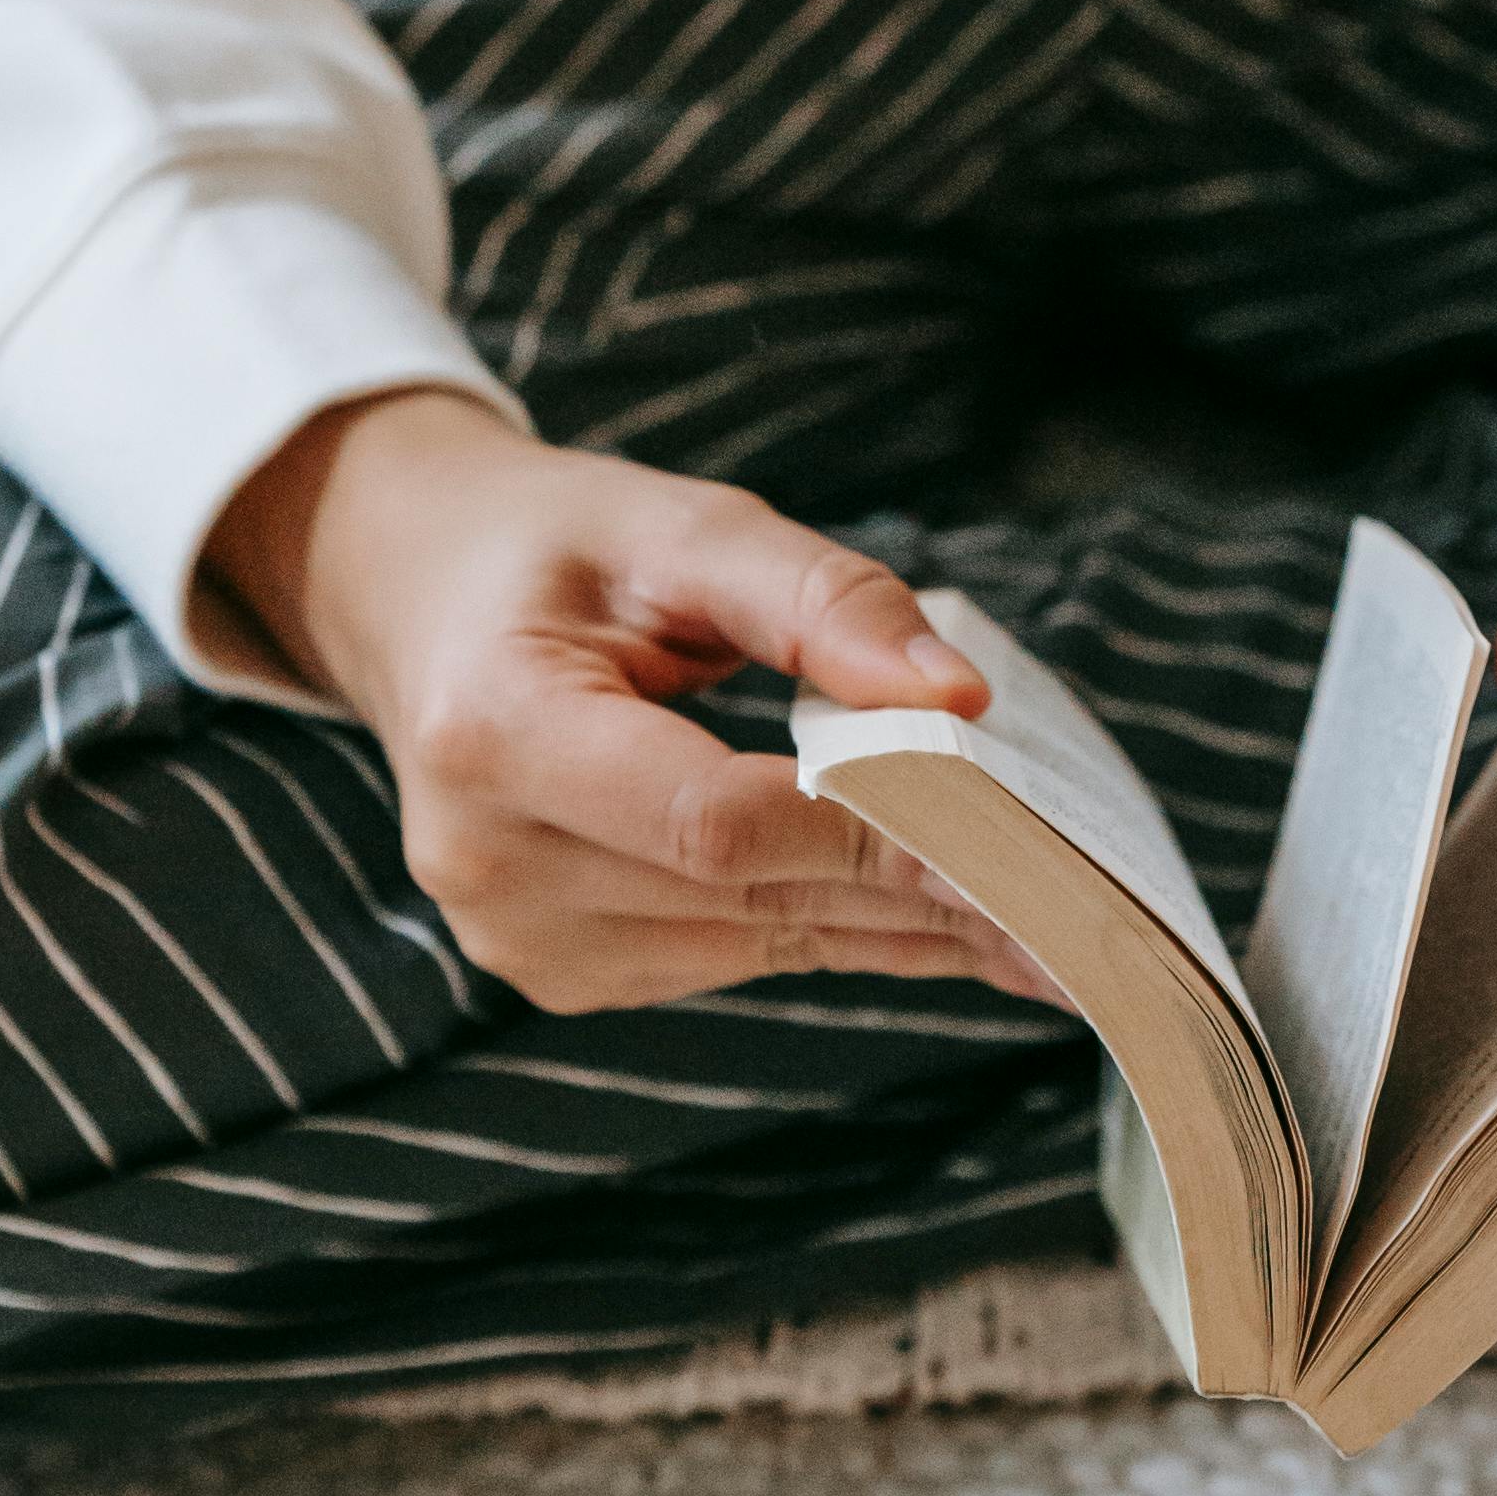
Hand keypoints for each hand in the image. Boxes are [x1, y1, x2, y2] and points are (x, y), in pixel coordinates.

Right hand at [203, 389, 1069, 1018]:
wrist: (416, 600)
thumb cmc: (555, 547)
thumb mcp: (682, 524)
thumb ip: (822, 600)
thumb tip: (959, 699)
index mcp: (494, 731)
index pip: (714, 815)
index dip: (866, 824)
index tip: (1006, 822)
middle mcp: (487, 859)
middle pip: (748, 894)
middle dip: (922, 888)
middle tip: (1079, 899)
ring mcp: (515, 935)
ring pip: (755, 945)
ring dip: (900, 928)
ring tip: (1043, 920)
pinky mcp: (558, 971)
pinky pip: (732, 958)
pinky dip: (839, 932)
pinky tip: (939, 922)